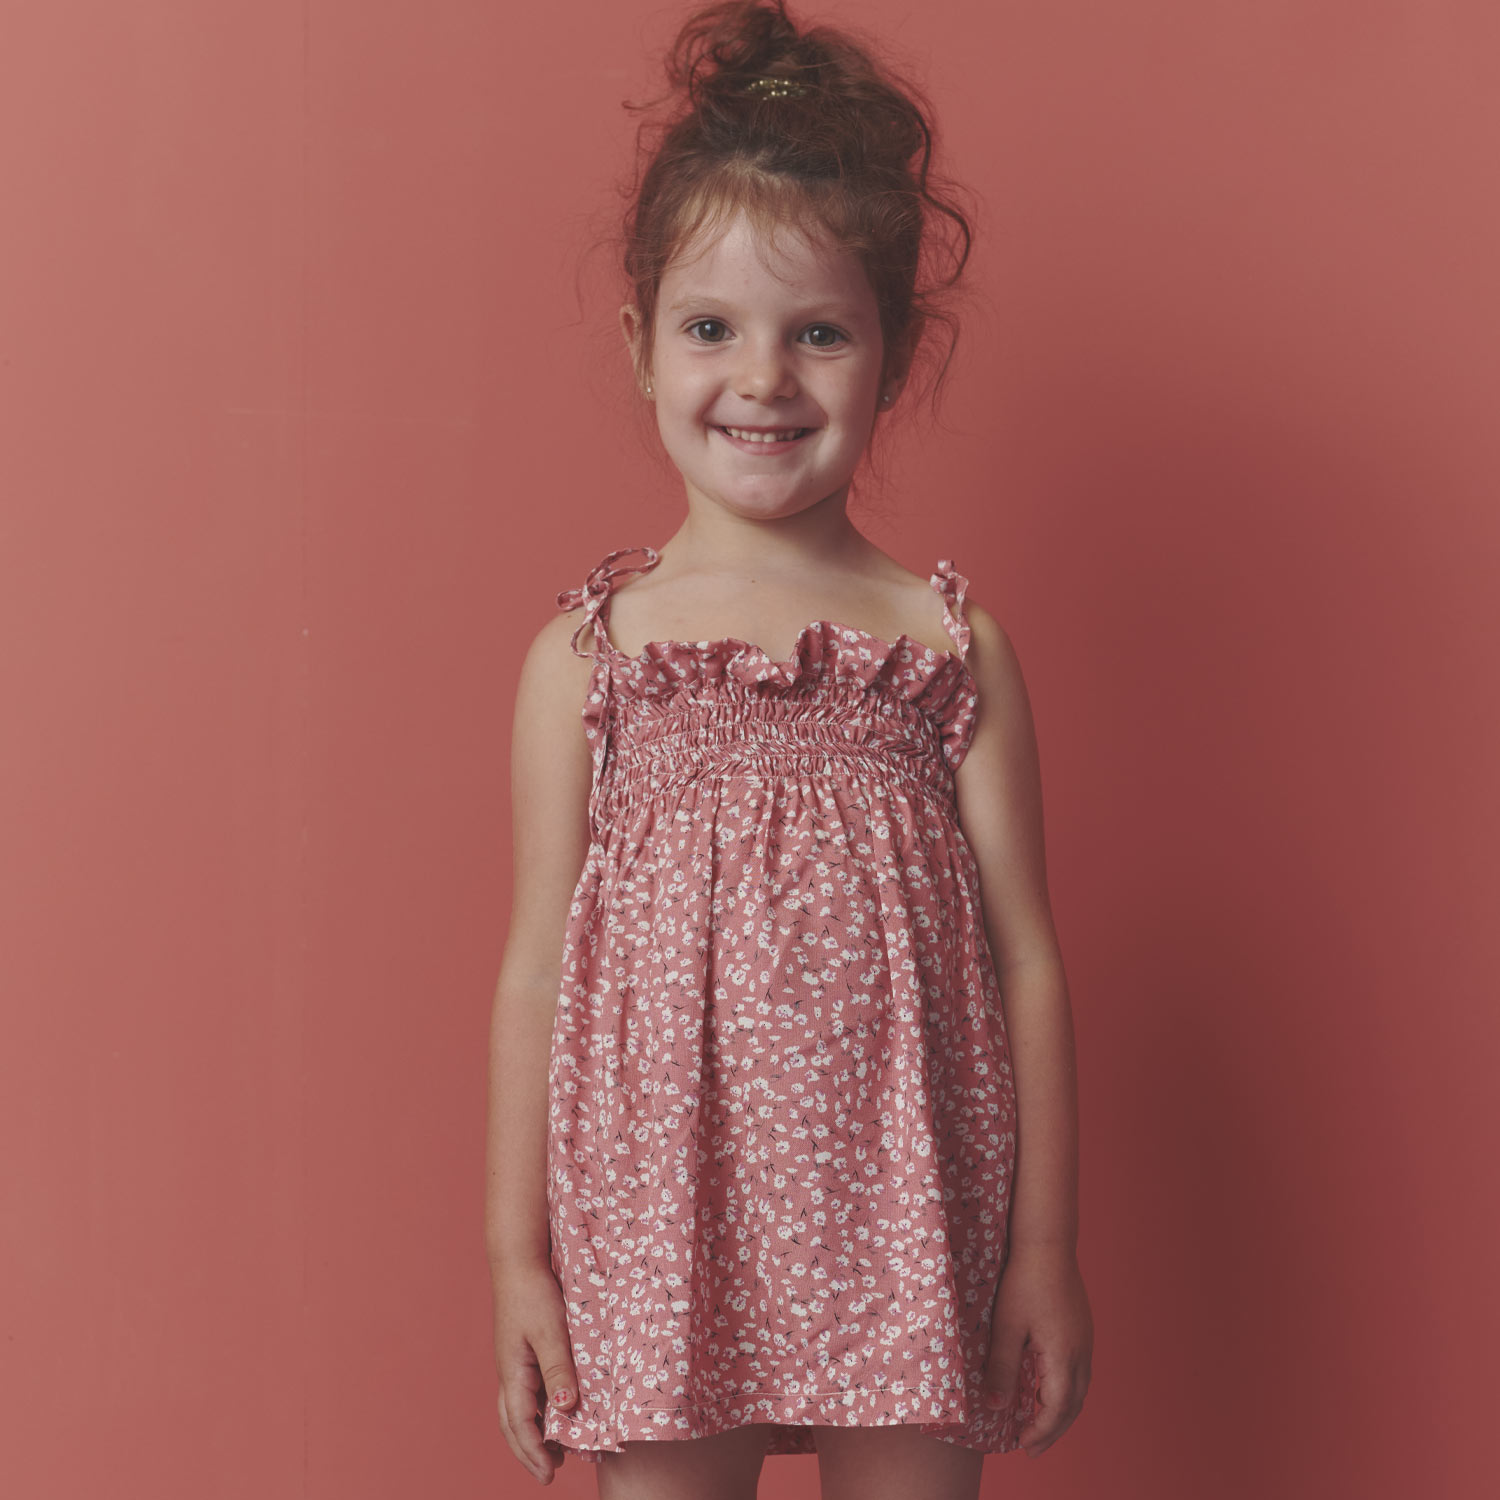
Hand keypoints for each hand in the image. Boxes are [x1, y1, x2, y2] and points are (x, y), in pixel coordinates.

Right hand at [491, 1258, 579, 1484]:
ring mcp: (514, 1363)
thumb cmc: (534, 1294)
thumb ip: (558, 1369)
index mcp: (512, 1373)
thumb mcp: (552, 1332)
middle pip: (513, 1424)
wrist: (518, 1262)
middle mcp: (509, 1373)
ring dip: (532, 1434)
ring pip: (517, 1410)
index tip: (549, 1475)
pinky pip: (527, 1392)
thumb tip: (566, 1408)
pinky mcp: (523, 1353)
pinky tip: (555, 1412)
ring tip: (555, 1451)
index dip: (534, 1452)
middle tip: (549, 1473)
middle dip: (529, 1451)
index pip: (520, 1424)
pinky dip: (537, 1412)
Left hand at [981, 1242, 1092, 1457]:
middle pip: (1073, 1405)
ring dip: (1061, 1412)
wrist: (1047, 1243)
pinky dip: (1065, 1392)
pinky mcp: (1082, 1328)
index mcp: (1063, 1356)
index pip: (1056, 1409)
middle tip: (1031, 1448)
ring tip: (1040, 1425)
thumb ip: (1002, 1368)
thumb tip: (996, 1407)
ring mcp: (1085, 1340)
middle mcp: (1081, 1352)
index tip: (1022, 1445)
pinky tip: (1048, 1389)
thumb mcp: (1006, 1326)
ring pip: (1079, 1390)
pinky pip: (1078, 1372)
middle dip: (1053, 1430)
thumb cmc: (1023, 1281)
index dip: (1040, 1431)